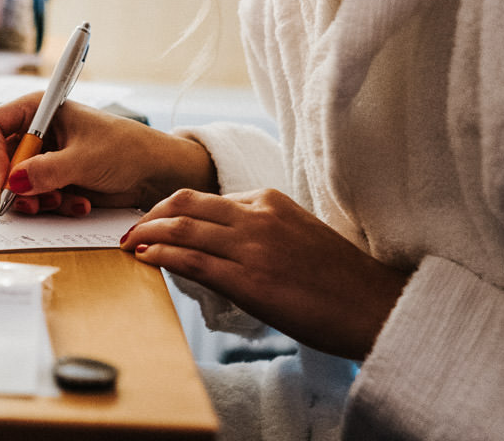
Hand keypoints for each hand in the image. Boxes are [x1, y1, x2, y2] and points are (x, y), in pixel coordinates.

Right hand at [0, 95, 216, 216]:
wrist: (152, 172)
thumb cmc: (126, 149)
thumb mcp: (85, 158)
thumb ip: (47, 171)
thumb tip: (12, 183)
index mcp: (36, 110)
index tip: (5, 180)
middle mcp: (32, 133)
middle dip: (11, 186)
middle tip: (33, 202)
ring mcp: (38, 159)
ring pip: (10, 185)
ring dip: (32, 200)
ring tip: (62, 202)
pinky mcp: (48, 182)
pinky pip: (30, 200)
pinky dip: (49, 206)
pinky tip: (77, 203)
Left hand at [120, 188, 409, 359]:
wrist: (373, 306)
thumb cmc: (340, 279)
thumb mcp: (297, 235)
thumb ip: (260, 230)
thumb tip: (220, 241)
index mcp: (270, 200)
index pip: (206, 198)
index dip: (173, 210)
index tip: (156, 221)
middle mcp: (257, 215)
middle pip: (185, 203)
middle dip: (150, 215)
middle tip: (132, 229)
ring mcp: (252, 246)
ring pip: (182, 227)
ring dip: (146, 234)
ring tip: (130, 244)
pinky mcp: (248, 280)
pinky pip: (191, 260)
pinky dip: (161, 256)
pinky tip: (146, 260)